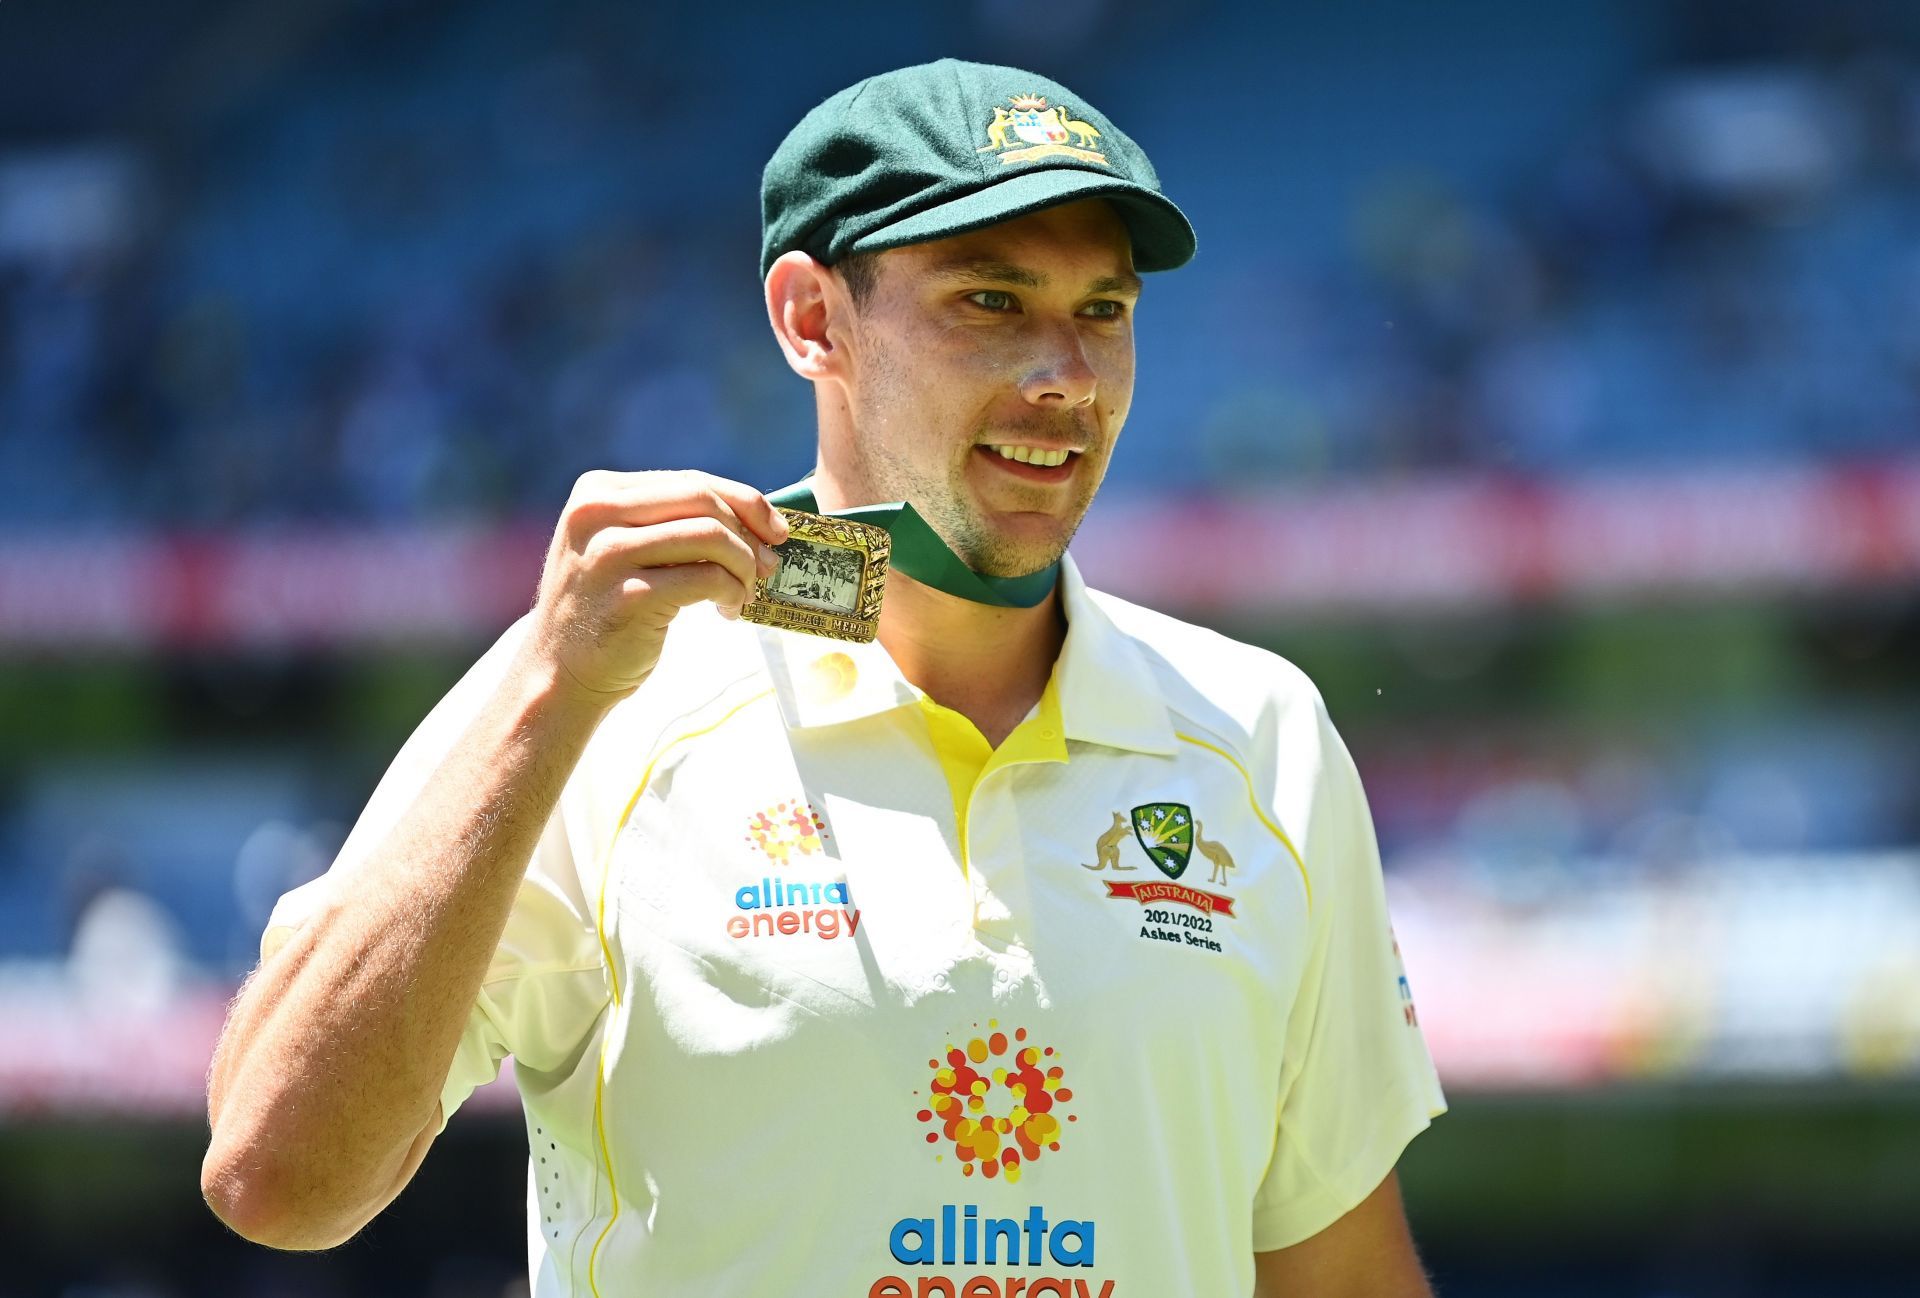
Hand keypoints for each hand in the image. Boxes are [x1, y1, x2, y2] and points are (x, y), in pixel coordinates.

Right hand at [523, 469, 788, 703]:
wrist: (560, 673)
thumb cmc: (607, 609)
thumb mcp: (624, 548)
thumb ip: (671, 523)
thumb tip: (758, 517)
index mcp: (598, 492)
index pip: (690, 481)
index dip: (744, 501)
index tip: (775, 530)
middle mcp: (597, 514)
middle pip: (703, 501)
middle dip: (749, 533)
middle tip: (767, 566)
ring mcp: (608, 555)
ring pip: (710, 536)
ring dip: (742, 566)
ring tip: (743, 593)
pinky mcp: (629, 596)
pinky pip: (706, 578)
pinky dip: (732, 592)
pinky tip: (729, 609)